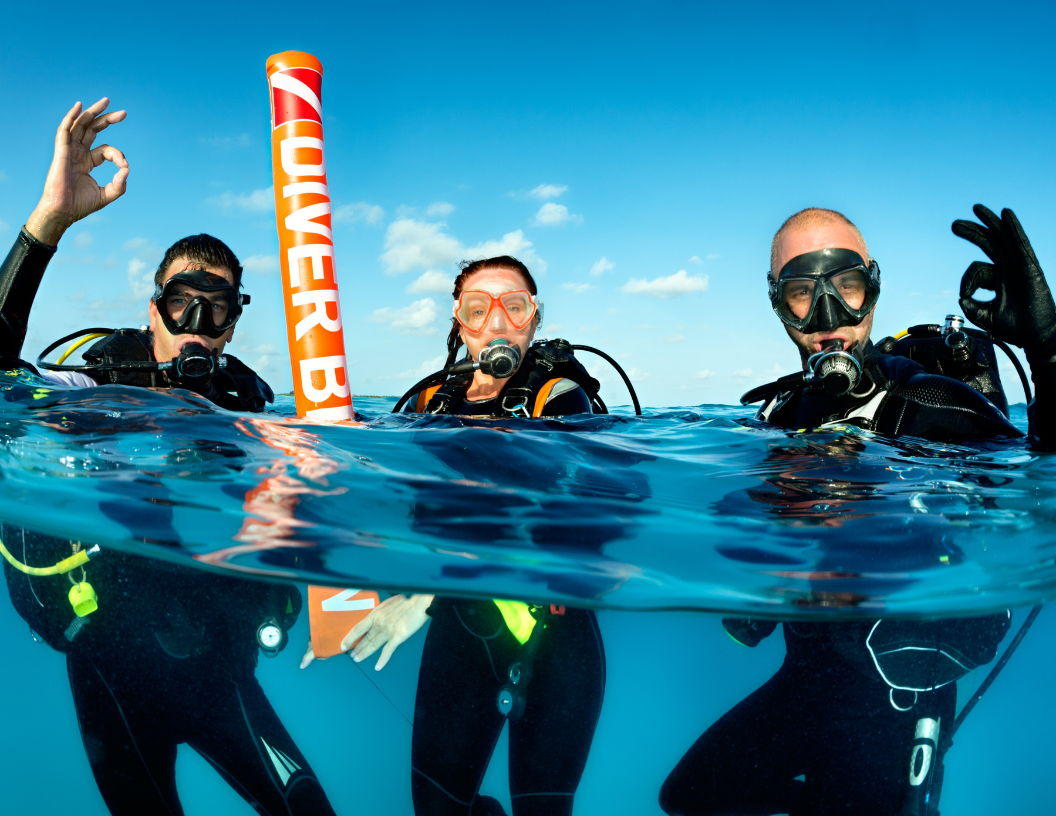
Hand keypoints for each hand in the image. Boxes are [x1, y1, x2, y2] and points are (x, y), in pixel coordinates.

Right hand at [25, 98, 128, 245]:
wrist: (63, 212)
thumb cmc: (81, 205)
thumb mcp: (106, 195)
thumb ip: (119, 185)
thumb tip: (127, 169)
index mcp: (87, 162)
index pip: (106, 150)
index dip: (118, 155)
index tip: (124, 167)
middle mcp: (78, 153)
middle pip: (92, 130)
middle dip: (107, 120)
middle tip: (124, 113)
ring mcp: (69, 151)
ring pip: (80, 125)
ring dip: (92, 112)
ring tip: (106, 101)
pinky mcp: (61, 152)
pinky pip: (64, 131)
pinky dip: (71, 118)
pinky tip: (79, 107)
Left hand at [345, 593, 432, 670]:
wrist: (419, 602)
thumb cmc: (406, 599)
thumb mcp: (388, 602)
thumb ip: (380, 612)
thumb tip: (376, 616)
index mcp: (375, 614)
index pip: (358, 628)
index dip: (349, 638)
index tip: (343, 645)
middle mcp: (379, 623)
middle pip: (365, 639)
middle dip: (357, 648)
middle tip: (352, 655)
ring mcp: (388, 631)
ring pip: (373, 645)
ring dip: (364, 653)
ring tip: (358, 659)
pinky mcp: (398, 637)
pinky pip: (388, 651)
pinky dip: (382, 660)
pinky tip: (378, 666)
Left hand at [952, 204, 1055, 354]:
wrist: (1035, 336)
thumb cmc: (1015, 327)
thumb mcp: (986, 317)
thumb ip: (972, 307)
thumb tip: (960, 298)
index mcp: (997, 279)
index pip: (975, 269)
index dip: (966, 282)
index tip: (964, 296)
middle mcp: (1008, 268)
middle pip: (988, 243)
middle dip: (972, 232)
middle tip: (955, 225)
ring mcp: (1019, 265)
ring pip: (1002, 238)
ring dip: (989, 222)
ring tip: (975, 208)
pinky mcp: (1030, 266)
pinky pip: (1020, 243)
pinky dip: (1013, 228)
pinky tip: (1005, 213)